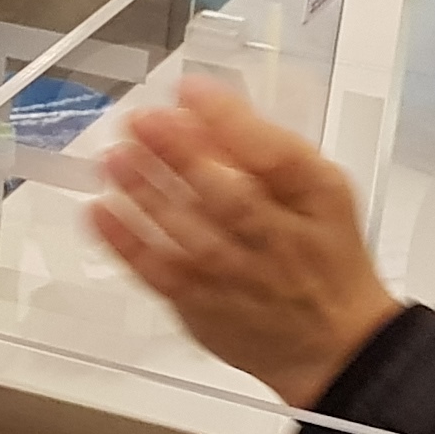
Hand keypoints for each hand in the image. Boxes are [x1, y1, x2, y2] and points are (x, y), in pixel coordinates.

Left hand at [87, 80, 401, 408]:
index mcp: (315, 200)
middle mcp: (278, 240)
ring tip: (114, 157)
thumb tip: (203, 111)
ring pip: (188, 234)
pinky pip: (161, 274)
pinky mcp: (203, 307)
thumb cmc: (322, 253)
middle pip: (228, 196)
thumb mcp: (319, 191)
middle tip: (141, 120)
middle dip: (180, 154)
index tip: (190, 89)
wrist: (335, 344)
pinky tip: (99, 211)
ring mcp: (238, 278)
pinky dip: (126, 243)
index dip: (229, 119)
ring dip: (146, 193)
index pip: (275, 155)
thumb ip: (266, 150)